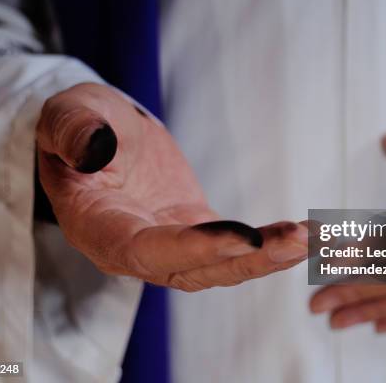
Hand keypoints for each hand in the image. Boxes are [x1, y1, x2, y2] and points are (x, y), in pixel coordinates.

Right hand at [37, 83, 307, 290]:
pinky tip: (308, 233)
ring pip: (222, 266)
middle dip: (249, 261)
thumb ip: (72, 130)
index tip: (244, 239)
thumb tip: (94, 148)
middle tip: (300, 241)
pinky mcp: (195, 233)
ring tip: (316, 239)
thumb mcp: (68, 114)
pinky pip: (235, 247)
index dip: (194, 249)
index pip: (145, 251)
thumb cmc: (80, 125)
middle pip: (195, 271)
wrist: (100, 137)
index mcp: (98, 227)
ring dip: (270, 257)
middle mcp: (134, 250)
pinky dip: (271, 243)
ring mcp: (168, 246)